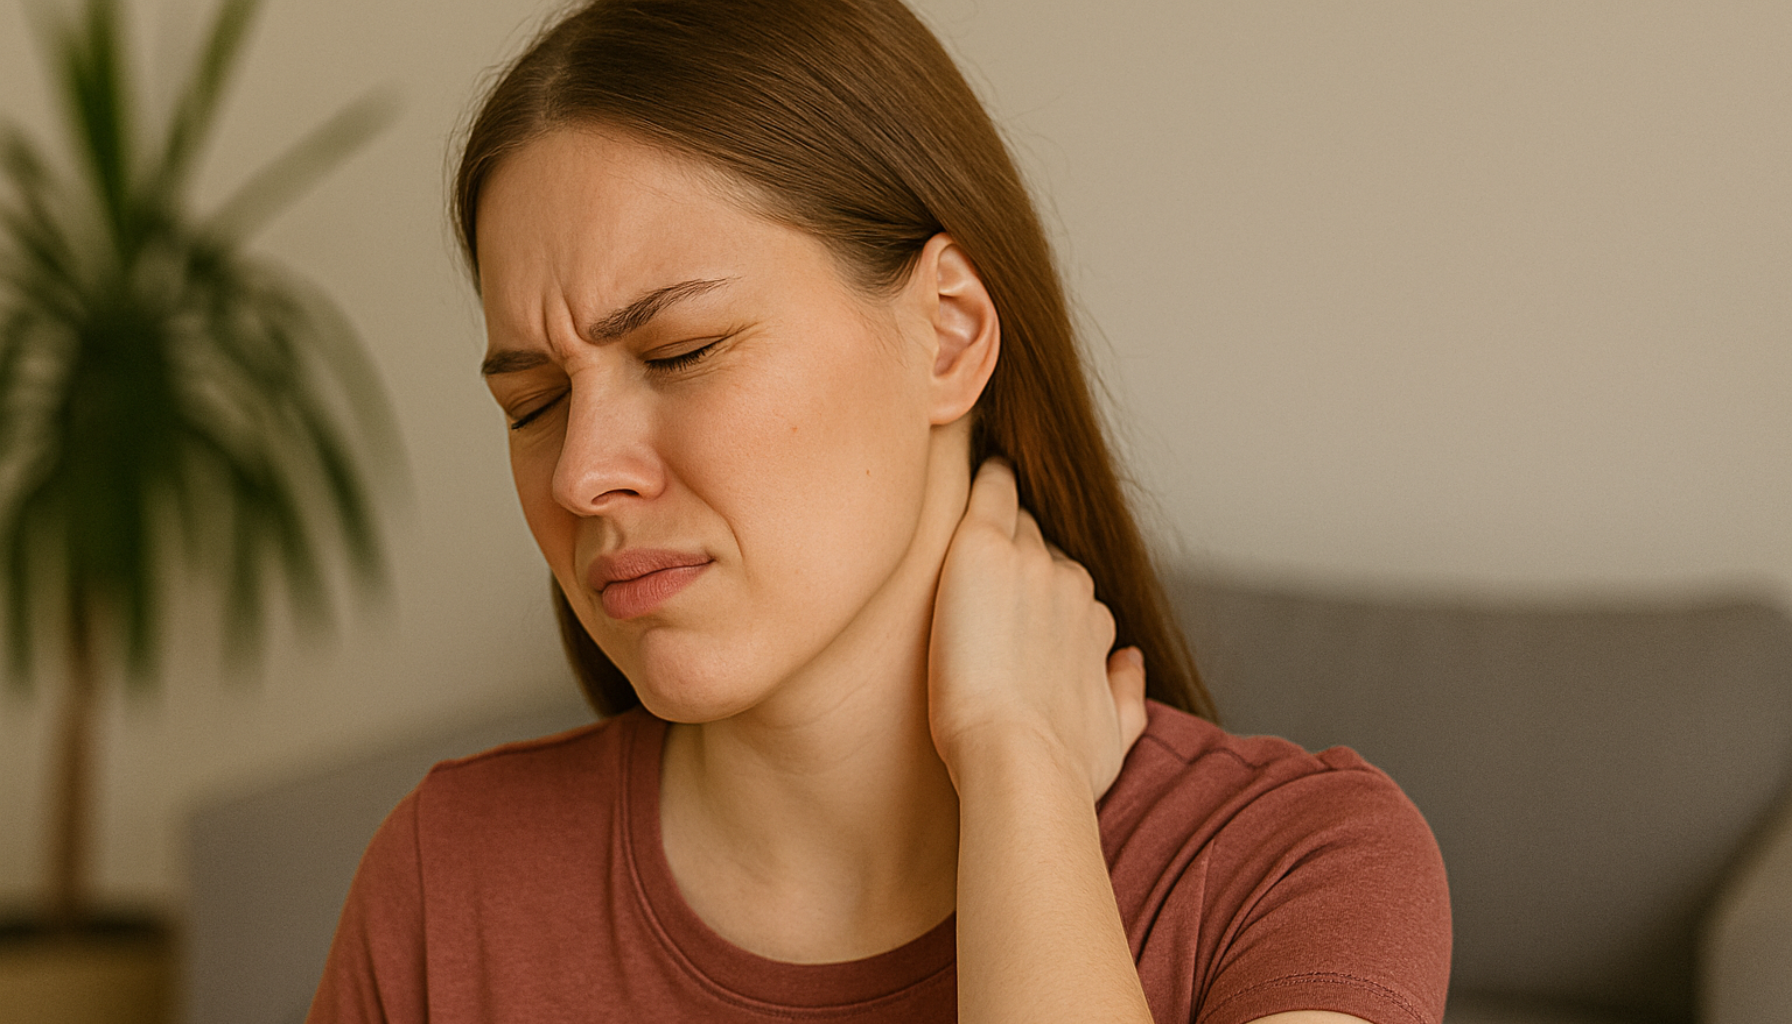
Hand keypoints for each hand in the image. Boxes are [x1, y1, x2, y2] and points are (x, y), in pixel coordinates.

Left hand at [927, 458, 1149, 798]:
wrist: (1018, 759)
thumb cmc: (1059, 765)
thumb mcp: (1114, 736)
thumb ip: (1127, 693)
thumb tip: (1131, 662)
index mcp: (1094, 624)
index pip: (1067, 587)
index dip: (1040, 592)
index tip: (1014, 601)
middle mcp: (1070, 586)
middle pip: (1043, 549)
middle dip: (1020, 553)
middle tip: (984, 563)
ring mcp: (1029, 563)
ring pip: (1017, 521)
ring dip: (1001, 520)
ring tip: (976, 506)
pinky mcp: (983, 549)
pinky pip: (992, 491)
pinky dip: (989, 475)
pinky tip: (978, 462)